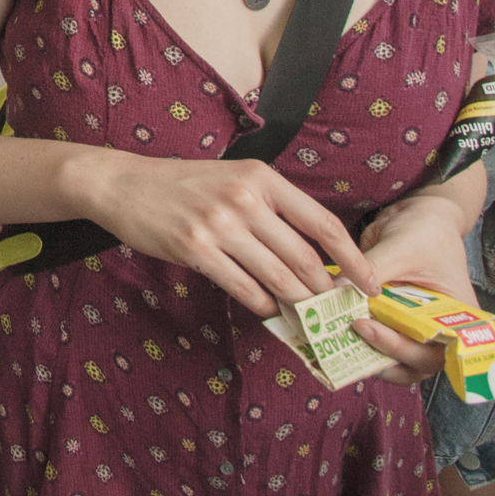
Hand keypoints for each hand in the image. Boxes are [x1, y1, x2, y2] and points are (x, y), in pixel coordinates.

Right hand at [82, 155, 374, 317]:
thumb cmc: (183, 185)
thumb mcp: (233, 179)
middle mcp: (244, 197)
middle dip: (326, 292)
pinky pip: (243, 287)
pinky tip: (266, 310)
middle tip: (336, 313)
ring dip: (297, 304)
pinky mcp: (195, 247)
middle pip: (304, 258)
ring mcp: (219, 223)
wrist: (124, 184)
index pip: (323, 223)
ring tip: (307, 318)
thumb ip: (272, 209)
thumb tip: (314, 256)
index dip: (353, 259)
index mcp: (261, 177)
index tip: (371, 285)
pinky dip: (262, 305)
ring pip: (278, 277)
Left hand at [354, 194, 479, 385]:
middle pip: (411, 364)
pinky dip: (357, 340)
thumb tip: (335, 289)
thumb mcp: (401, 247)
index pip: (433, 352)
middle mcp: (439, 334)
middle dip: (378, 352)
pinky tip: (332, 327)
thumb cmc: (424, 230)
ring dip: (364, 351)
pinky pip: (377, 343)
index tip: (368, 328)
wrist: (420, 216)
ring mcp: (414, 330)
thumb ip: (372, 269)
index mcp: (458, 321)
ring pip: (392, 360)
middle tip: (348, 329)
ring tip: (337, 334)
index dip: (400, 349)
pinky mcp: (392, 323)